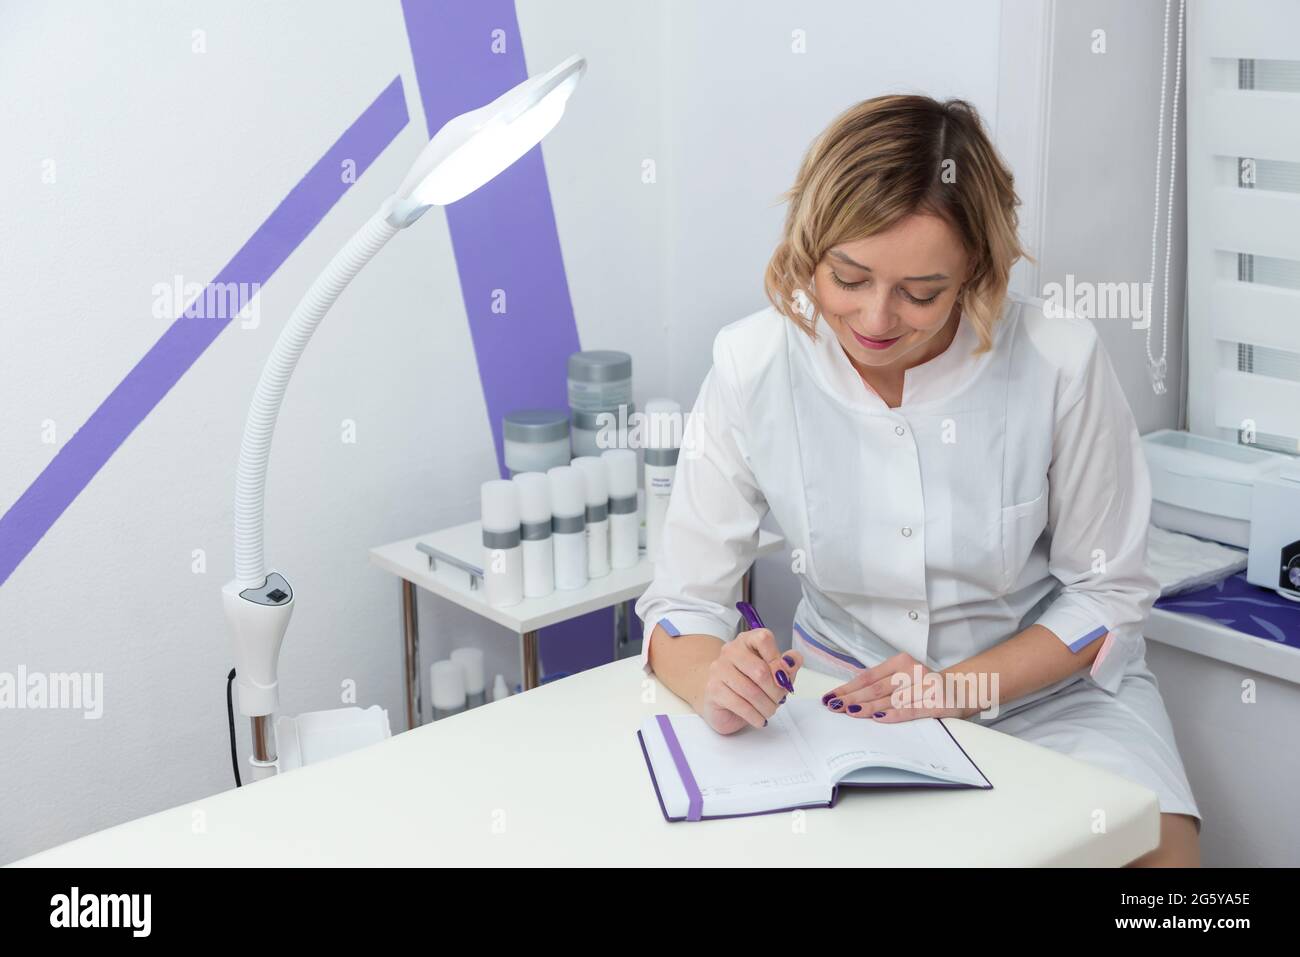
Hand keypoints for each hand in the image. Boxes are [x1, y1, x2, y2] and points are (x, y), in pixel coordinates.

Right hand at [699, 628, 803, 734]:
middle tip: (778, 701)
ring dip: (766, 707)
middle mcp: (731, 651)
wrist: (722, 700)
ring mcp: (719, 669)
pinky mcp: (713, 689)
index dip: (777, 660)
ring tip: (769, 711)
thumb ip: (787, 666)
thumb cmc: (751, 683)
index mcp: (747, 640)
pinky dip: (754, 716)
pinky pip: (739, 705)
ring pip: (751, 691)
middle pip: (760, 671)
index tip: (783, 677)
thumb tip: (792, 660)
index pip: (764, 639)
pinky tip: (758, 719)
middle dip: (775, 692)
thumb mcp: (775, 673)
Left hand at [821, 653, 973, 722]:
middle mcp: (912, 671)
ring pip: (890, 699)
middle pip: (876, 687)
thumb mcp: (904, 676)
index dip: (848, 687)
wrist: (963, 688)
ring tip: (849, 713)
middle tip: (834, 707)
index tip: (831, 697)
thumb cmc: (926, 685)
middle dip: (852, 698)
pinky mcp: (935, 703)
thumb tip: (849, 693)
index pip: (868, 676)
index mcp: (901, 661)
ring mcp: (925, 686)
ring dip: (867, 708)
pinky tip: (878, 719)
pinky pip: (910, 709)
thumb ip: (882, 682)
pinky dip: (893, 715)